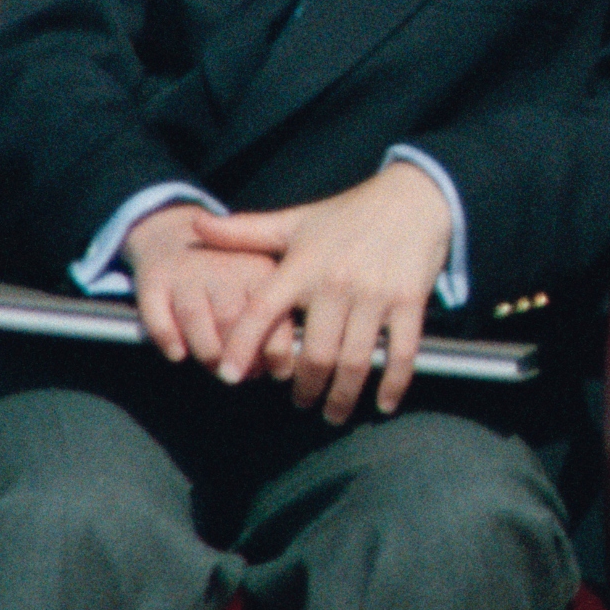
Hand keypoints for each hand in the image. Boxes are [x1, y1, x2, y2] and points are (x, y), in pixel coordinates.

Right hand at [124, 202, 287, 369]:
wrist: (175, 234)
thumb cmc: (229, 277)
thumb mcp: (259, 284)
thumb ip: (274, 321)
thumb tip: (281, 369)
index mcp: (258, 269)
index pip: (272, 312)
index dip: (274, 350)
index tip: (275, 373)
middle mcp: (222, 267)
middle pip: (231, 317)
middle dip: (237, 357)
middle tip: (238, 374)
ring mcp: (185, 273)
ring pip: (195, 316)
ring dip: (206, 352)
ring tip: (212, 366)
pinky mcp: (153, 279)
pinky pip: (157, 315)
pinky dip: (167, 338)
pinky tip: (178, 354)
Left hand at [194, 166, 455, 421]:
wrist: (412, 198)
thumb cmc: (347, 214)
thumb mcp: (295, 221)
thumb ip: (245, 232)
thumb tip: (196, 225)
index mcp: (302, 265)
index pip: (263, 309)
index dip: (241, 344)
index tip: (227, 375)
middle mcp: (335, 282)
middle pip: (314, 354)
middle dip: (305, 388)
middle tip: (300, 401)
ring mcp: (375, 294)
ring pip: (354, 361)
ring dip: (342, 396)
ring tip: (332, 412)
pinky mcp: (409, 300)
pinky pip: (401, 353)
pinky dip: (392, 384)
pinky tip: (382, 403)